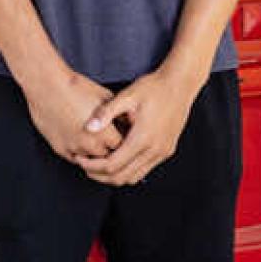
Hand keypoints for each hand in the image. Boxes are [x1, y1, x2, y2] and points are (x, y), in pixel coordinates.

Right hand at [18, 68, 122, 161]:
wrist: (47, 86)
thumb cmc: (77, 88)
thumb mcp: (106, 97)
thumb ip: (120, 115)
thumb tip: (131, 124)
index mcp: (105, 133)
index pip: (122, 147)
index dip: (122, 140)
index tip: (120, 134)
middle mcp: (90, 145)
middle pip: (108, 156)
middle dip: (109, 148)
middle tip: (108, 137)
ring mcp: (74, 149)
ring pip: (91, 160)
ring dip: (94, 153)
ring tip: (93, 137)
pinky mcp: (60, 150)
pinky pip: (75, 159)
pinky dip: (79, 153)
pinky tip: (80, 139)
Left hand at [79, 69, 200, 186]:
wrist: (180, 84)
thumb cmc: (154, 87)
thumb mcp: (127, 95)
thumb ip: (106, 113)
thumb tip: (88, 127)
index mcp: (142, 138)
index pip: (112, 165)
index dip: (92, 165)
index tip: (80, 159)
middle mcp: (154, 150)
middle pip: (121, 177)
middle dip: (99, 175)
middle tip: (84, 166)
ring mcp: (162, 152)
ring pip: (133, 177)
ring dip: (114, 175)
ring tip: (97, 164)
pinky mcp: (166, 151)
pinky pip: (144, 169)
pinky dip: (128, 170)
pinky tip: (116, 158)